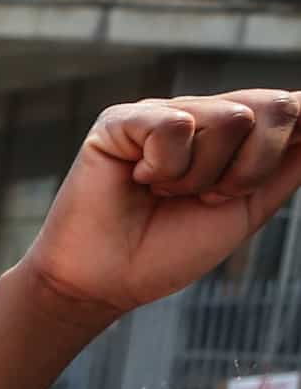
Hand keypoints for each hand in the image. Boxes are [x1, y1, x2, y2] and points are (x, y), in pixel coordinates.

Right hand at [20, 92, 300, 328]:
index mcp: (234, 136)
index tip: (257, 184)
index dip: (295, 135)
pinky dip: (165, 167)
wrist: (106, 281)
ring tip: (166, 193)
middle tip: (209, 198)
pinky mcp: (122, 121)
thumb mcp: (249, 207)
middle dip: (253, 168)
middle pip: (275, 107)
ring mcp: (162, 113)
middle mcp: (202, 115)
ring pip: (230, 118)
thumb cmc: (168, 250)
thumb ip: (286, 164)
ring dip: (203, 175)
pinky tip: (138, 180)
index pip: (292, 108)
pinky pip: (176, 125)